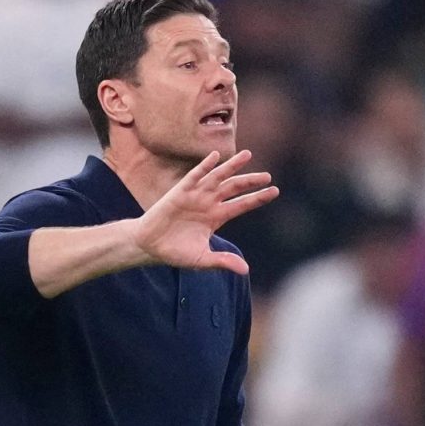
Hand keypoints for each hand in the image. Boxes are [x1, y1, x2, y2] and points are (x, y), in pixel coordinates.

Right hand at [132, 150, 278, 273]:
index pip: (242, 204)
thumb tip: (245, 271)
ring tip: (248, 155)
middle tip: (267, 176)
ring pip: (218, 177)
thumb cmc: (176, 252)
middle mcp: (209, 203)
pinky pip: (195, 176)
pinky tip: (215, 156)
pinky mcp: (180, 192)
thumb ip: (223, 262)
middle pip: (234, 188)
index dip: (257, 198)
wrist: (150, 246)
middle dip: (250, 181)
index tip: (275, 191)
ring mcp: (195, 195)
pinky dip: (205, 166)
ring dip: (232, 166)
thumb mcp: (202, 259)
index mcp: (217, 217)